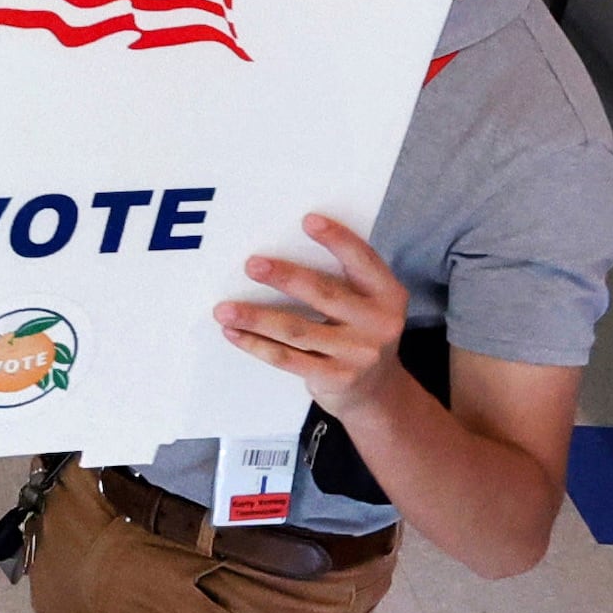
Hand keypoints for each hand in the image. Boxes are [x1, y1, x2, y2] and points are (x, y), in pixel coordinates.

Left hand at [214, 214, 409, 414]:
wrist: (376, 392)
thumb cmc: (359, 333)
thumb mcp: (367, 305)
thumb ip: (342, 281)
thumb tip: (280, 250)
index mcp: (388, 295)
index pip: (364, 261)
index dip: (338, 240)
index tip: (308, 220)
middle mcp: (379, 324)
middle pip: (324, 294)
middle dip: (285, 277)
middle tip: (252, 264)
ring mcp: (358, 355)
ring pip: (296, 330)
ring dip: (256, 317)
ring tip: (224, 309)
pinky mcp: (335, 378)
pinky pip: (287, 358)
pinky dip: (256, 344)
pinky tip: (234, 332)